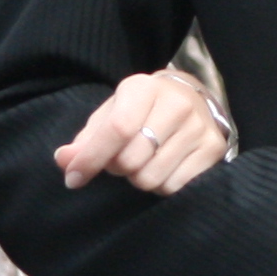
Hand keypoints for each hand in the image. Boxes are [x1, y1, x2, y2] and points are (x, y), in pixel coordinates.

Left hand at [53, 69, 229, 196]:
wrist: (191, 101)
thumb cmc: (141, 111)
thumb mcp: (110, 116)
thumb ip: (85, 140)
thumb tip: (64, 161)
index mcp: (144, 88)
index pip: (117, 129)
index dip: (91, 158)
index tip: (73, 179)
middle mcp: (176, 104)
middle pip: (131, 160)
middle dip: (117, 168)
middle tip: (122, 159)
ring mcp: (198, 126)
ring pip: (151, 178)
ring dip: (139, 179)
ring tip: (145, 161)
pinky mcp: (213, 148)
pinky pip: (174, 187)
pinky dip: (161, 185)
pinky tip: (164, 167)